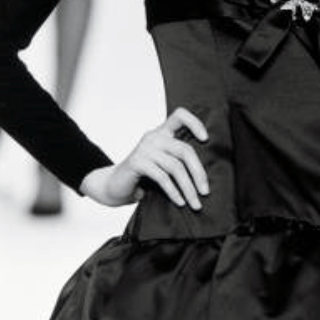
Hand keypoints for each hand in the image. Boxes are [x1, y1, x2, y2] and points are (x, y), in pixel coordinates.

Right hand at [80, 107, 209, 209]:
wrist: (113, 186)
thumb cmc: (143, 177)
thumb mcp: (162, 164)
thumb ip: (178, 160)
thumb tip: (205, 177)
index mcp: (162, 133)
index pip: (180, 115)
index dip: (195, 123)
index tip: (206, 139)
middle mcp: (153, 137)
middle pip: (184, 150)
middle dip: (198, 173)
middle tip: (205, 192)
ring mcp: (145, 149)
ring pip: (175, 167)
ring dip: (188, 188)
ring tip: (195, 203)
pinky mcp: (137, 162)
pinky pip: (162, 177)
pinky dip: (174, 192)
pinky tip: (180, 202)